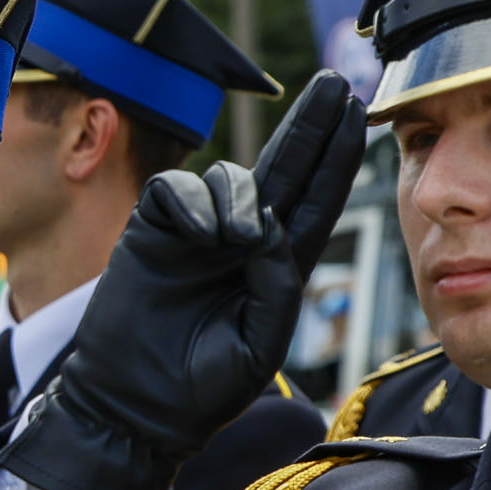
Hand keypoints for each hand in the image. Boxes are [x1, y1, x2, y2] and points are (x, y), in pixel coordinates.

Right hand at [2, 71, 363, 489]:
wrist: (131, 406)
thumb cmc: (200, 389)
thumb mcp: (258, 344)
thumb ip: (276, 285)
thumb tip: (270, 223)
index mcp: (276, 268)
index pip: (318, 201)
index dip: (338, 157)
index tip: (359, 112)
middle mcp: (241, 241)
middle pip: (286, 169)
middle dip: (311, 125)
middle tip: (332, 84)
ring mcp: (196, 233)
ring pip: (232, 177)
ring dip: (243, 193)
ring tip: (237, 237)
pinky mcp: (152, 230)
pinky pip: (178, 190)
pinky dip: (195, 202)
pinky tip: (201, 233)